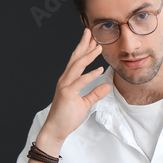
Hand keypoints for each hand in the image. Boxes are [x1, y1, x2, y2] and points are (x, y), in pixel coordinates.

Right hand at [37, 29, 111, 149]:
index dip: (84, 49)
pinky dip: (90, 75)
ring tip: (98, 47)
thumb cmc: (67, 117)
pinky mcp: (67, 94)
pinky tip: (100, 69)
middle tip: (91, 32)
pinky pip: (80, 82)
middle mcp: (65, 80)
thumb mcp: (85, 104)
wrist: (56, 130)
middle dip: (83, 44)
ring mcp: (65, 86)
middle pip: (75, 58)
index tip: (91, 39)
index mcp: (68, 80)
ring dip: (88, 55)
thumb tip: (107, 85)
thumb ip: (95, 94)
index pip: (76, 61)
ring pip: (77, 66)